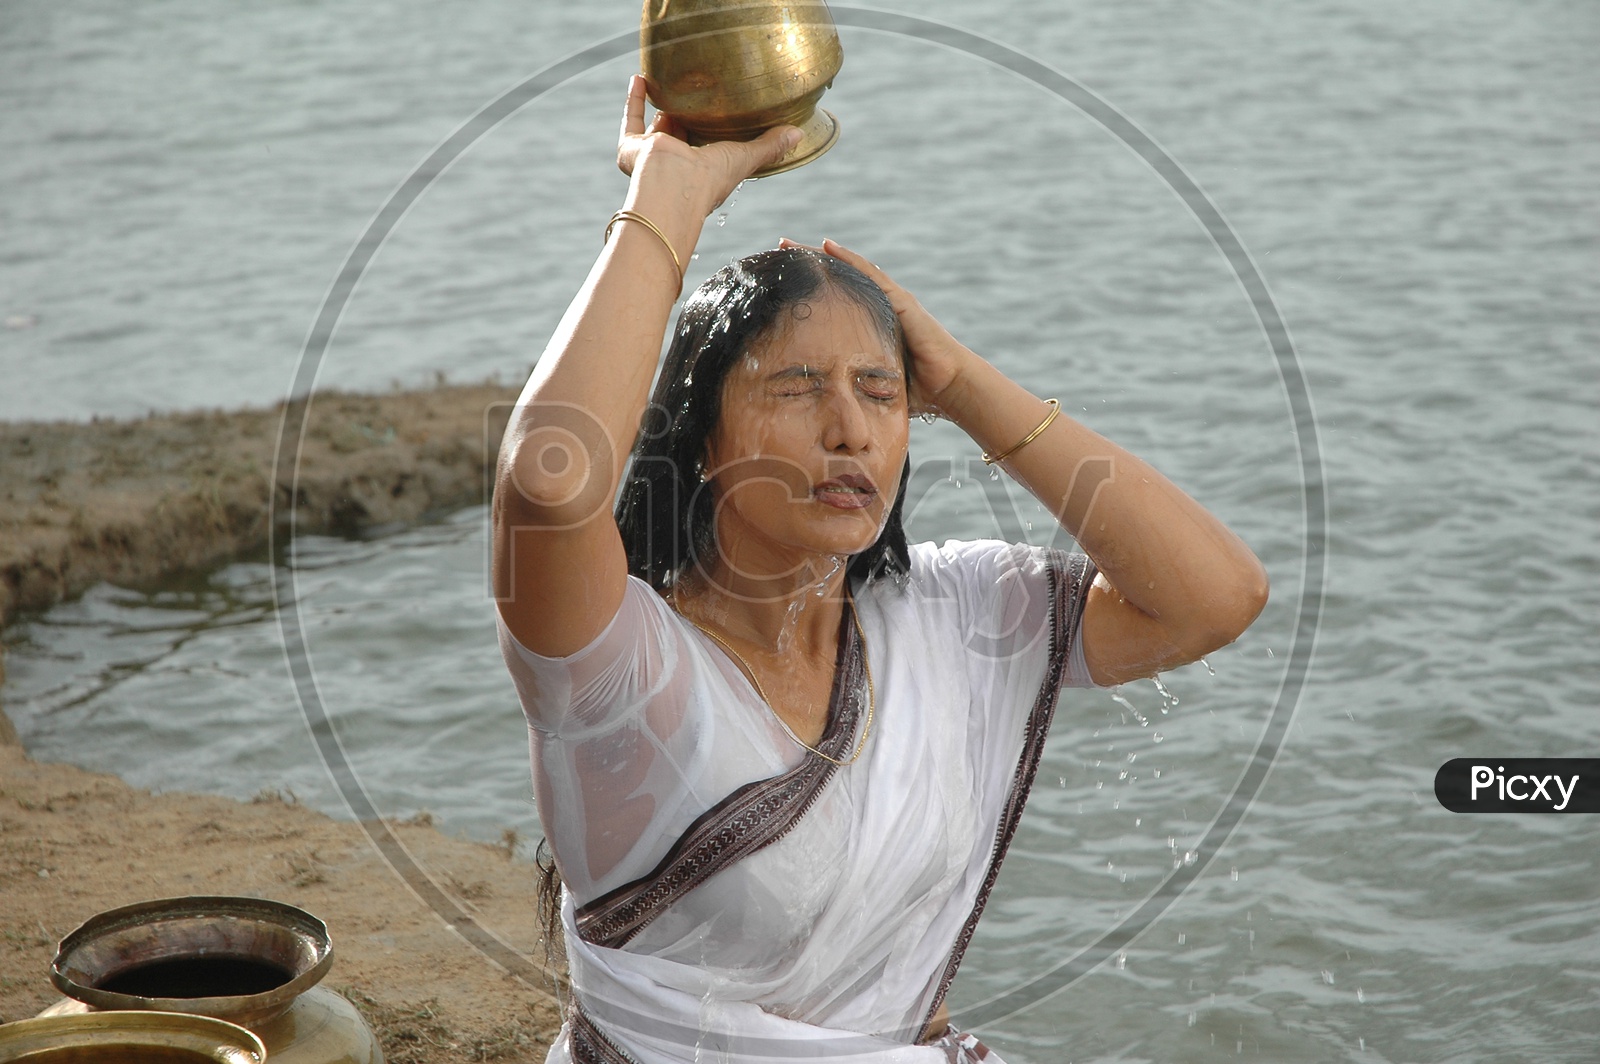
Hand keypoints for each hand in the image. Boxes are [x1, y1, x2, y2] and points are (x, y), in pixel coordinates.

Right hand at [617, 76, 800, 214]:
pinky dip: (635, 100)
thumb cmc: (708, 181)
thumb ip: (769, 146)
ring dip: (663, 110)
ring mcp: (651, 160)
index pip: (708, 153)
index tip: (721, 120)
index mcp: (701, 175)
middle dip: (687, 123)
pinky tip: (642, 78)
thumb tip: (798, 134)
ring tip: (672, 88)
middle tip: (697, 102)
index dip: (714, 137)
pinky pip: (631, 122)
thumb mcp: (744, 159)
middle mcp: (675, 169)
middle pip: (682, 141)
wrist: (672, 185)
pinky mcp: (632, 150)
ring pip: (655, 131)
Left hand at [781, 238, 976, 416]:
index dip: (809, 289)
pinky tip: (829, 247)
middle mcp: (879, 306)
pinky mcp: (901, 301)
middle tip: (779, 247)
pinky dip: (849, 259)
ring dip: (820, 254)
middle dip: (807, 262)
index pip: (834, 300)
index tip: (780, 278)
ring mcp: (891, 300)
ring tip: (791, 243)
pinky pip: (870, 275)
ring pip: (850, 270)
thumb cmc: (914, 391)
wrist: (947, 387)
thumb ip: (850, 387)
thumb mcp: (870, 385)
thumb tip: (819, 409)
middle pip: (838, 278)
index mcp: (869, 324)